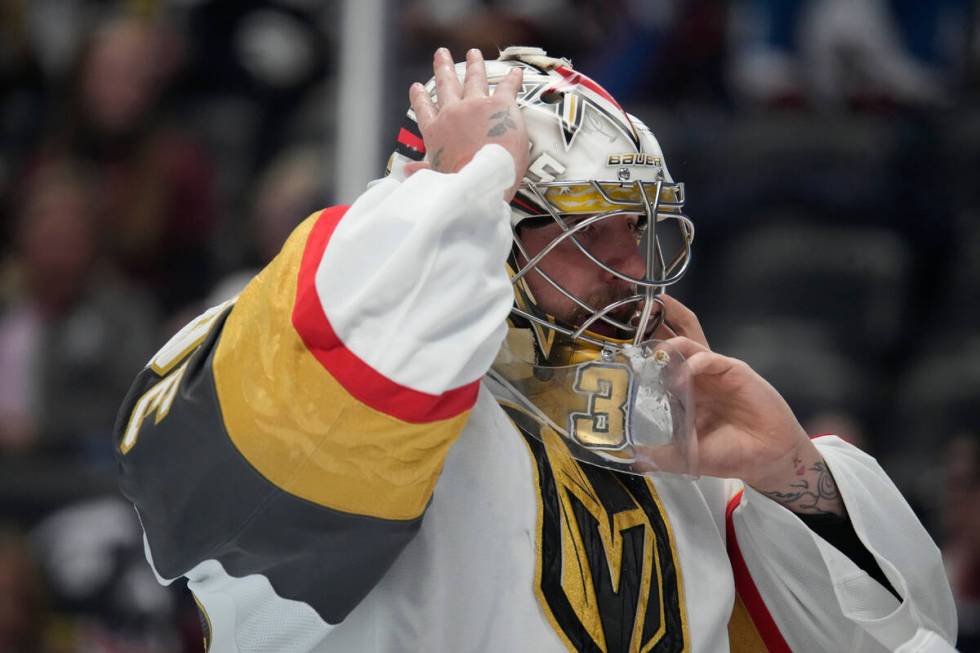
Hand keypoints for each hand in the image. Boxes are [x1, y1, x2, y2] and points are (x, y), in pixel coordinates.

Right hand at [406, 48, 527, 200]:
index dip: (420, 97)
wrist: (483, 183)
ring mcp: (476, 106)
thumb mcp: (436, 178)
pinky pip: (506, 86)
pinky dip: (511, 78)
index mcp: (436, 133)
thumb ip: (423, 170)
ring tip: (474, 54)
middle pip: (446, 85)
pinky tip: (514, 72)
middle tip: (441, 55)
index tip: (417, 87)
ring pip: (473, 79)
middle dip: (443, 68)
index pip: (424, 110)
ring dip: (474, 65)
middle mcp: (453, 114)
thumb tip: (407, 171)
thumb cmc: (460, 186)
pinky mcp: (500, 105)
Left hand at [643, 295, 844, 514]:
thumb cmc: (729, 454)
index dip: (639, 352)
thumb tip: (633, 459)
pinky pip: (708, 358)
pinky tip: (682, 375)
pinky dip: (693, 363)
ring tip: (654, 347)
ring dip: (669, 340)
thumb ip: (662, 455)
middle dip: (655, 324)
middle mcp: (694, 377)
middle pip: (671, 340)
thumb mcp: (688, 457)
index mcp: (681, 393)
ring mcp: (712, 371)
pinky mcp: (733, 370)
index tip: (616, 344)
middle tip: (634, 308)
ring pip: (688, 341)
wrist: (768, 458)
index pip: (656, 364)